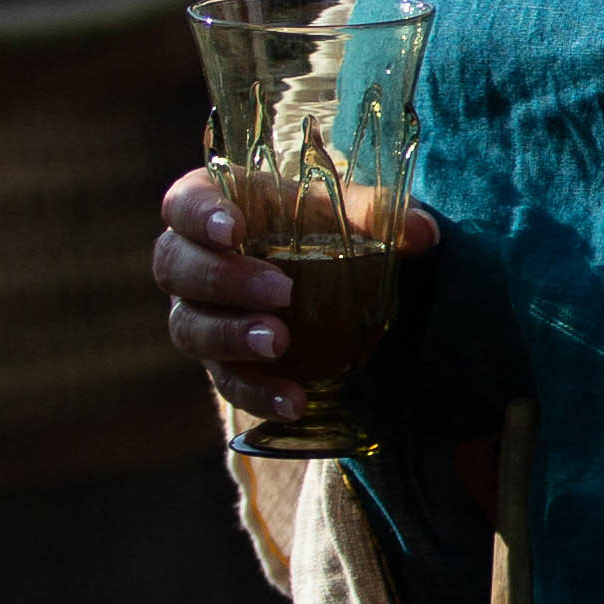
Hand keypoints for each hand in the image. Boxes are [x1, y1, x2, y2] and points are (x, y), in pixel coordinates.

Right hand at [156, 168, 438, 425]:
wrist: (324, 273)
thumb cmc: (322, 223)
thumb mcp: (345, 211)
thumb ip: (375, 213)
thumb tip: (425, 233)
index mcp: (218, 207)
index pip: (184, 203)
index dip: (199, 215)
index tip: (234, 228)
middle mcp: (193, 261)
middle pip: (178, 267)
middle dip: (224, 280)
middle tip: (281, 290)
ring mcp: (200, 315)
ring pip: (190, 328)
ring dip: (232, 337)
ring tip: (279, 343)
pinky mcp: (221, 363)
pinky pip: (226, 381)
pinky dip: (258, 392)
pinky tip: (293, 401)